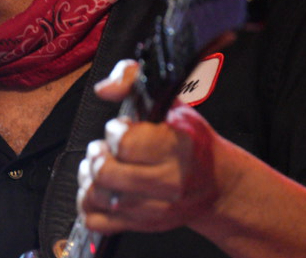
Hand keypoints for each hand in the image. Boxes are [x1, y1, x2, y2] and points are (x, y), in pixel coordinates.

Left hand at [76, 60, 221, 235]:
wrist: (218, 185)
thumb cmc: (191, 142)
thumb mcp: (171, 102)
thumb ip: (133, 79)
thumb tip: (105, 88)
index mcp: (176, 148)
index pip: (124, 143)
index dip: (114, 131)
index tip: (121, 128)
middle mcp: (167, 183)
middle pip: (105, 173)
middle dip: (97, 155)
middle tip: (105, 149)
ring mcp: (154, 209)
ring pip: (95, 197)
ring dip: (88, 178)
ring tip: (100, 167)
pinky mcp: (142, 225)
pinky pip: (96, 221)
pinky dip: (87, 205)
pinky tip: (99, 190)